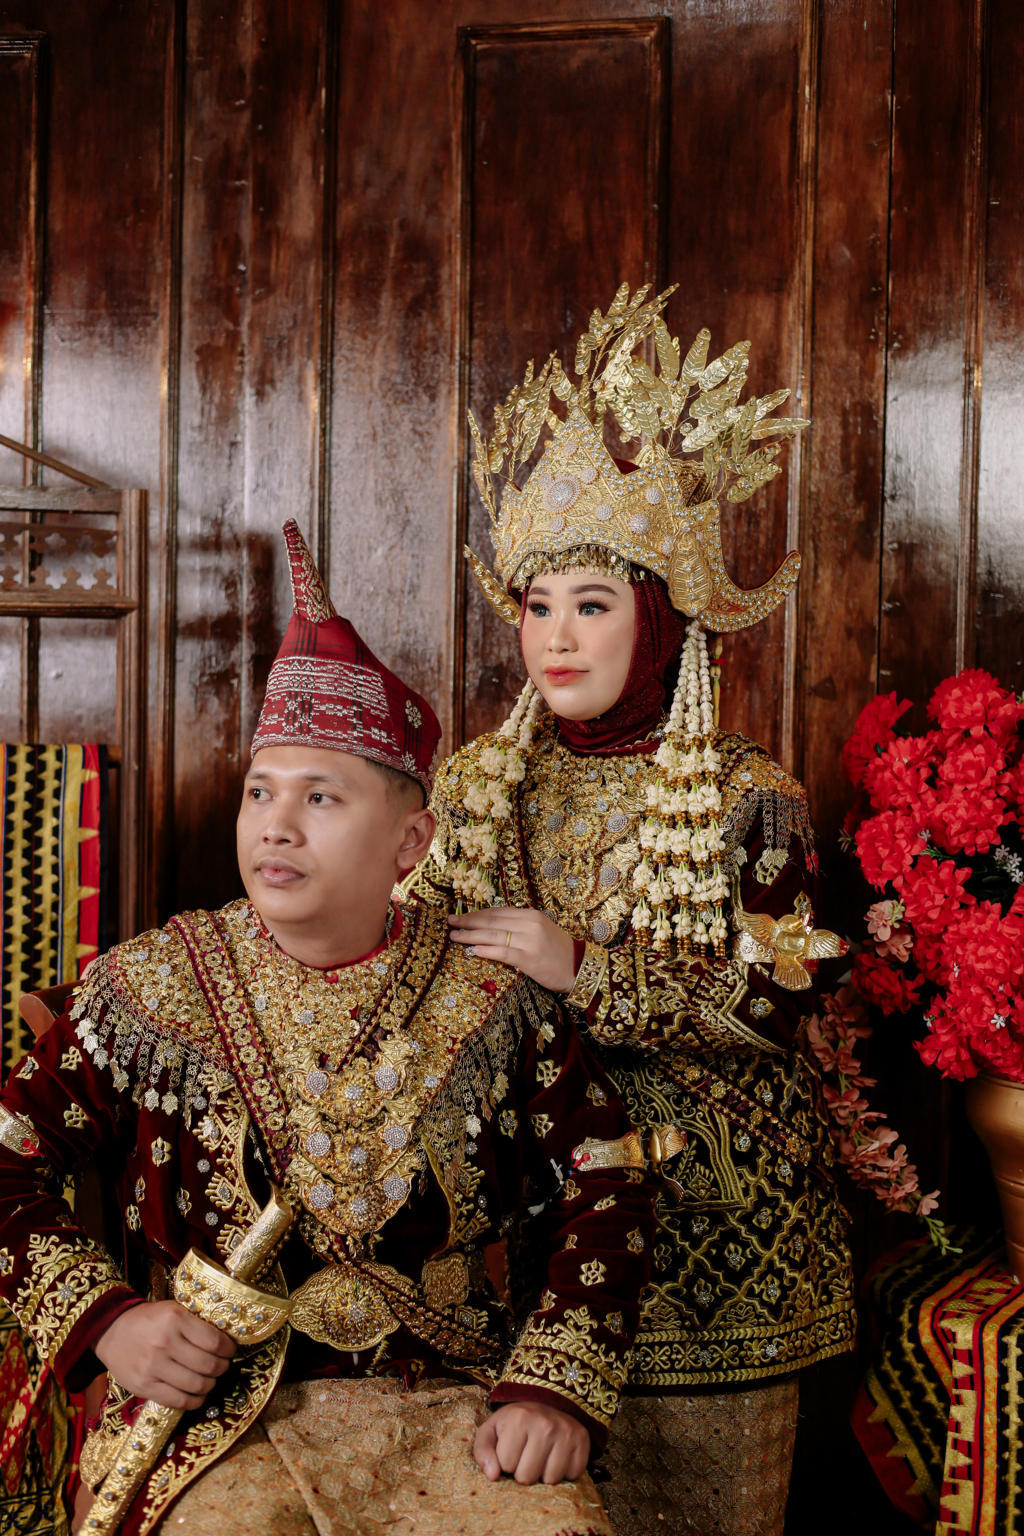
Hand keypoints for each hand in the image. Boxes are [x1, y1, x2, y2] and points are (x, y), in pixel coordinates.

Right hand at [94, 1300, 235, 1409]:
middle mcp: (164, 1343)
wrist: (111, 1331)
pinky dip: (194, 1401)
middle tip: (222, 1366)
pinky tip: (197, 1395)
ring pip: (196, 1385)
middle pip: (208, 1365)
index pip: (214, 1341)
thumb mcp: (173, 1310)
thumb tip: (225, 1341)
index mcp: (175, 1320)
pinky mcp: (144, 1387)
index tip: (230, 1351)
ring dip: (210, 1385)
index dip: (228, 1349)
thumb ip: (195, 1324)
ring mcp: (153, 1367)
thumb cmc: (148, 1320)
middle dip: (222, 1368)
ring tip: (210, 1380)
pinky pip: (178, 1401)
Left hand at [448, 907, 576, 991]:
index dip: (477, 913)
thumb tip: (491, 926)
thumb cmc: (558, 950)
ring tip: (455, 936)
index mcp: (531, 915)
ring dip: (470, 935)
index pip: (498, 912)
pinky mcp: (528, 959)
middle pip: (492, 921)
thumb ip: (519, 925)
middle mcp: (529, 924)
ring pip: (493, 935)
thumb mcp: (540, 929)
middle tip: (451, 922)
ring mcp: (528, 941)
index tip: (461, 915)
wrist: (578, 967)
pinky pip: (501, 953)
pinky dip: (485, 951)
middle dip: (469, 921)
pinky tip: (472, 950)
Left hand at [473, 1401, 589, 1484]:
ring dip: (544, 1474)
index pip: (506, 1466)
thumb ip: (483, 1452)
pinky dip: (564, 1472)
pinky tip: (557, 1456)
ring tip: (541, 1455)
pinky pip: (572, 1475)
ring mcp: (566, 1432)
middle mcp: (545, 1424)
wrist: (546, 1403)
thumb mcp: (491, 1430)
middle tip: (526, 1454)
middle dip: (523, 1471)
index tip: (512, 1448)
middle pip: (528, 1477)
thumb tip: (493, 1476)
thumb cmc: (514, 1422)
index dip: (506, 1462)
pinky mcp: (582, 1440)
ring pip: (551, 1480)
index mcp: (519, 1419)